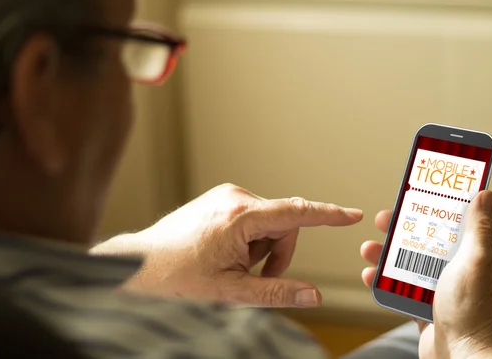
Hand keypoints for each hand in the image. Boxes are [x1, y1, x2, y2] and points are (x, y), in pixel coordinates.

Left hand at [92, 183, 362, 307]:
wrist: (139, 265)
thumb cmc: (176, 277)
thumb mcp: (230, 292)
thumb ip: (276, 292)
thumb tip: (313, 295)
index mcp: (239, 217)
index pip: (295, 213)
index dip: (327, 214)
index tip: (351, 214)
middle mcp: (234, 198)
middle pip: (283, 224)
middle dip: (278, 253)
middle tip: (255, 276)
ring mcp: (225, 196)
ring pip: (268, 223)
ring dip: (261, 248)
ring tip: (233, 265)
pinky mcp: (220, 199)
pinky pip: (252, 218)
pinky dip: (250, 239)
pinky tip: (226, 253)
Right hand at [360, 191, 491, 358]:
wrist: (461, 356)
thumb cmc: (472, 311)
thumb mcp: (476, 261)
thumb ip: (478, 228)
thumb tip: (486, 195)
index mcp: (473, 256)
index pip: (451, 223)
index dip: (430, 207)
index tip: (412, 195)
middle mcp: (456, 271)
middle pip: (423, 241)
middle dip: (399, 230)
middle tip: (381, 220)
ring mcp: (439, 291)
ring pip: (407, 264)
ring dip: (385, 255)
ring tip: (368, 249)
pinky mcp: (423, 309)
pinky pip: (399, 289)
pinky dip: (382, 282)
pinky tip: (369, 276)